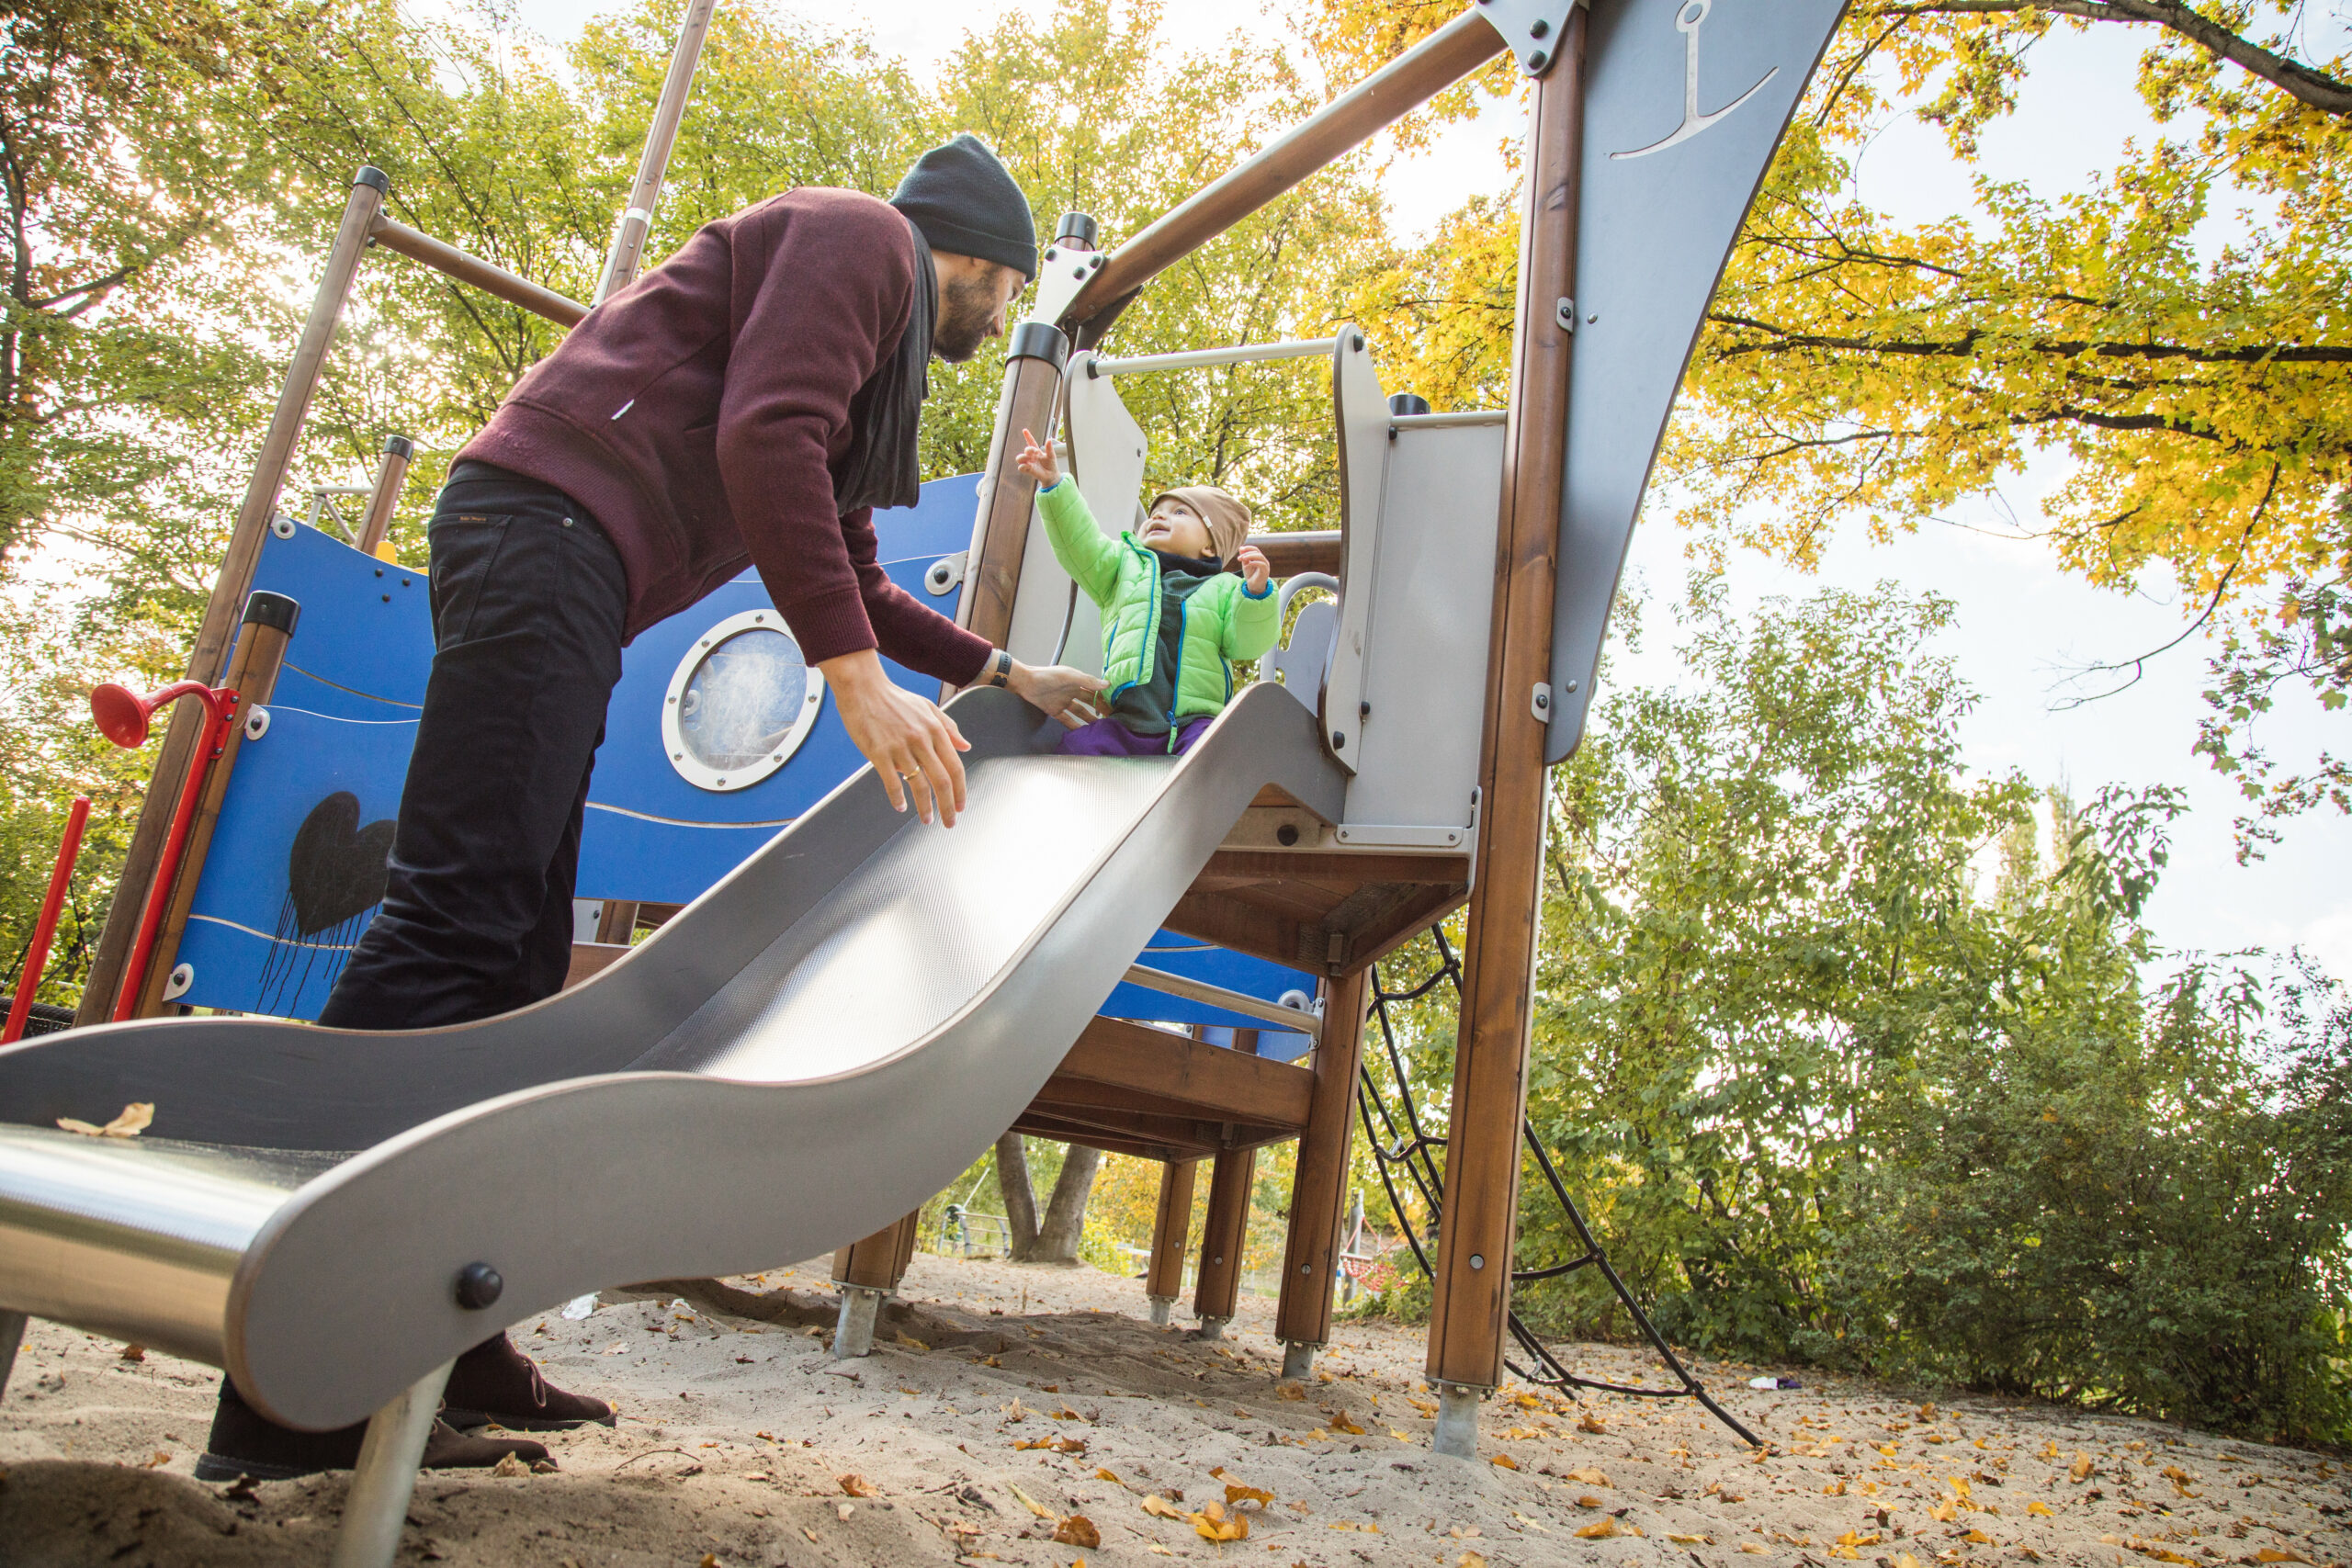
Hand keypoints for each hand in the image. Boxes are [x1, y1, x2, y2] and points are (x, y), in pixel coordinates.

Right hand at [819, 648, 969, 824]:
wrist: (863, 688)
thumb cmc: (894, 698)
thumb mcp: (928, 707)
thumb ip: (949, 727)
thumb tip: (965, 746)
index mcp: (935, 730)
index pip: (955, 767)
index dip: (960, 790)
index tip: (960, 806)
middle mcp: (921, 740)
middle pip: (941, 781)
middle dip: (948, 806)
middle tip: (949, 822)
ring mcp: (900, 747)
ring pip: (919, 785)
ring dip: (925, 807)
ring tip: (927, 819)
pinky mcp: (879, 753)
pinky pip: (892, 782)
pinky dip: (898, 798)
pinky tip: (900, 807)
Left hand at [1005, 659, 1107, 729]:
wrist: (1025, 683)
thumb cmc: (1047, 676)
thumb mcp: (1070, 676)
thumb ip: (1088, 681)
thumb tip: (1107, 684)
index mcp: (1077, 681)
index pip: (1095, 690)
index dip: (1104, 697)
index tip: (1115, 705)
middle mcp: (1072, 691)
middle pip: (1089, 702)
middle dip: (1100, 709)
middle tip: (1111, 719)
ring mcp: (1063, 702)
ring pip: (1080, 712)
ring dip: (1089, 719)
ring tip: (1100, 728)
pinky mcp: (1055, 711)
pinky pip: (1067, 720)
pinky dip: (1074, 726)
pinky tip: (1082, 732)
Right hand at [1013, 427, 1060, 489]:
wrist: (1052, 476)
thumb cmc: (1051, 464)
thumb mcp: (1051, 455)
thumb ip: (1049, 448)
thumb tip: (1049, 439)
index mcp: (1037, 451)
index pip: (1031, 442)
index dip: (1028, 436)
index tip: (1025, 430)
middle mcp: (1032, 456)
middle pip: (1026, 450)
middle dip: (1028, 449)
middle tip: (1034, 452)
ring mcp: (1029, 463)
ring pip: (1019, 458)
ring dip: (1023, 457)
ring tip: (1029, 459)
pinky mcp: (1028, 470)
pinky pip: (1021, 467)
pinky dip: (1023, 466)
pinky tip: (1029, 466)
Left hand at [1236, 543, 1269, 594]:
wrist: (1254, 586)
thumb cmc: (1251, 575)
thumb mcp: (1245, 565)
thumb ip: (1244, 557)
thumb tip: (1241, 548)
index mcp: (1259, 558)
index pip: (1255, 549)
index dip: (1248, 548)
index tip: (1241, 549)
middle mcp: (1263, 560)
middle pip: (1257, 552)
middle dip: (1247, 553)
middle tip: (1239, 558)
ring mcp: (1265, 565)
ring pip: (1260, 556)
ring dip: (1250, 556)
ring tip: (1243, 559)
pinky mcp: (1265, 571)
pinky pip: (1261, 564)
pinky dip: (1254, 562)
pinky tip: (1248, 564)